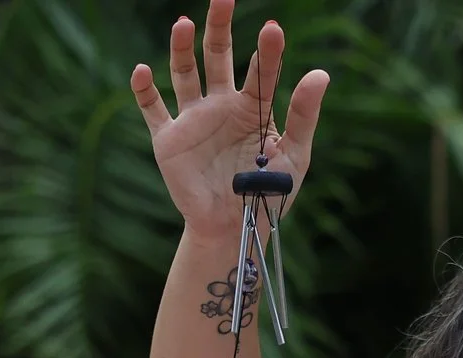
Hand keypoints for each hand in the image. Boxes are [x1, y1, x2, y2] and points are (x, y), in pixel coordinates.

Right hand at [130, 0, 328, 237]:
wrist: (234, 229)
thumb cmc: (268, 193)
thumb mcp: (294, 157)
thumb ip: (304, 116)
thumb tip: (320, 74)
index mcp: (252, 108)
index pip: (259, 72)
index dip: (266, 52)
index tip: (273, 30)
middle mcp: (220, 105)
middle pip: (217, 56)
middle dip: (220, 28)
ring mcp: (193, 120)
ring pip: (184, 74)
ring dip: (181, 49)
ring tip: (183, 23)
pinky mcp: (169, 140)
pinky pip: (153, 110)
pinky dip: (144, 90)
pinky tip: (142, 70)